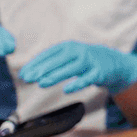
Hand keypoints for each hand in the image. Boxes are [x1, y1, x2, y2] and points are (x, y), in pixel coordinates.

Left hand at [19, 41, 136, 94]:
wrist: (113, 63)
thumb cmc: (85, 61)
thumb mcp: (69, 57)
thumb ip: (52, 63)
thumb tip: (30, 71)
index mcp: (69, 46)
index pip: (49, 53)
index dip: (35, 63)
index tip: (23, 73)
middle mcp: (79, 51)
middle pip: (59, 59)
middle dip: (42, 69)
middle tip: (28, 78)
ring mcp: (90, 61)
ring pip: (71, 68)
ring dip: (56, 75)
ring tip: (42, 83)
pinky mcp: (99, 72)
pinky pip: (87, 79)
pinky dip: (77, 84)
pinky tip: (66, 90)